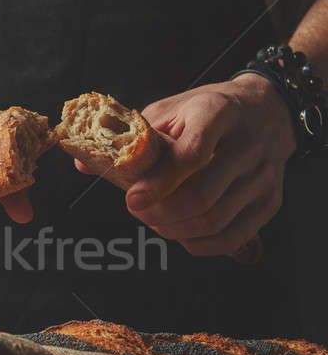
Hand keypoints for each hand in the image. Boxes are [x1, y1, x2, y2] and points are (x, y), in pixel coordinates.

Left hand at [120, 74, 295, 255]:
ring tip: (155, 221)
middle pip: (202, 196)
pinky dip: (198, 245)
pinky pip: (231, 238)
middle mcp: (246, 144)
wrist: (267, 110)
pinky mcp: (270, 201)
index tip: (132, 200)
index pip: (191, 154)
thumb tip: (84, 164)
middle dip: (160, 214)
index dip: (158, 183)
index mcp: (218, 113)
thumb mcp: (170, 110)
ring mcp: (263, 176)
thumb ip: (131, 138)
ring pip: (214, 221)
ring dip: (174, 230)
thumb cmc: (208, 111)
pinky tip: (180, 233)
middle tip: (139, 212)